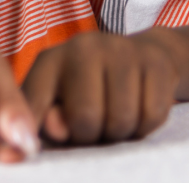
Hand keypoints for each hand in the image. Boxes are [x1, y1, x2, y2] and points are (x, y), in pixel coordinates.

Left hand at [22, 28, 187, 145]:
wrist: (139, 54)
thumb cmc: (89, 89)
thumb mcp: (58, 103)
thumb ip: (47, 120)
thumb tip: (56, 129)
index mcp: (50, 61)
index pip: (35, 102)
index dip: (34, 128)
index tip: (45, 142)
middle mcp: (82, 47)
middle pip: (85, 118)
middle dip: (91, 136)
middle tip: (95, 127)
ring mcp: (121, 49)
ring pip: (122, 120)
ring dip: (121, 133)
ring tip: (115, 119)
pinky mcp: (154, 60)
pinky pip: (152, 115)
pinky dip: (146, 126)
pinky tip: (138, 110)